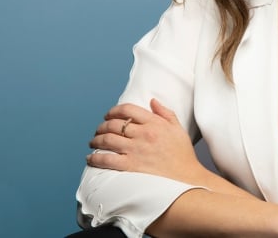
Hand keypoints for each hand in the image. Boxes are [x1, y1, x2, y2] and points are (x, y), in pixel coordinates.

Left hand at [87, 99, 203, 184]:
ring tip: (94, 141)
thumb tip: (152, 101)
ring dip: (96, 139)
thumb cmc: (182, 153)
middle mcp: (143, 134)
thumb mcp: (177, 128)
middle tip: (99, 129)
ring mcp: (136, 150)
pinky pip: (107, 159)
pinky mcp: (130, 166)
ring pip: (107, 139)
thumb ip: (165, 112)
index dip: (114, 110)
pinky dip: (96, 157)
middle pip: (114, 124)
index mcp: (154, 123)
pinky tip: (91, 157)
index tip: (109, 114)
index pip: (128, 109)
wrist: (186, 177)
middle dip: (102, 125)